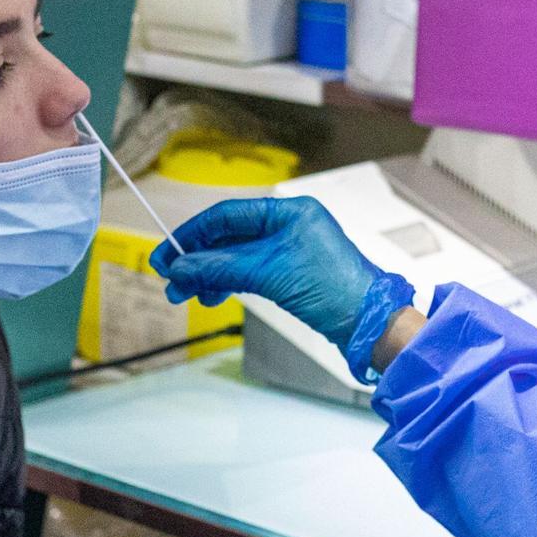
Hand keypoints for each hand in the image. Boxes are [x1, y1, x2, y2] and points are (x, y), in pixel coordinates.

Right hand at [151, 198, 413, 379]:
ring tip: (188, 296)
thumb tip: (180, 268)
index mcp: (289, 212)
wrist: (369, 324)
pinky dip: (228, 283)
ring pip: (236, 257)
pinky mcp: (291, 274)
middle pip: (229, 237)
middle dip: (198, 259)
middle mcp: (289, 225)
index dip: (192, 234)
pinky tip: (213, 296)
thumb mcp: (269, 273)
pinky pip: (249, 272)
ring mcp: (290, 250)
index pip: (227, 215)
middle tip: (172, 282)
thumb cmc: (333, 289)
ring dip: (209, 275)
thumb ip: (221, 268)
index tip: (167, 255)